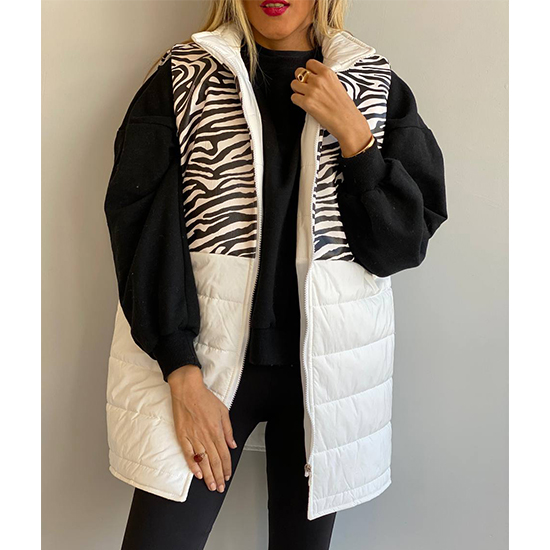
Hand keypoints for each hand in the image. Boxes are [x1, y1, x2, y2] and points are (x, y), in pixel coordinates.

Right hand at [168, 365, 237, 492]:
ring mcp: (193, 437)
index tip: (227, 476)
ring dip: (207, 475)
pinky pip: (187, 454)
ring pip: (202, 461)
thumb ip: (228, 430)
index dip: (226, 468)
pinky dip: (192, 465)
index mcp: (217, 431)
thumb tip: (232, 444)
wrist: (187, 389)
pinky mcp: (182, 435)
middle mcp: (206, 436)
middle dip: (218, 476)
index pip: (224, 454)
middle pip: (214, 461)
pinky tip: (196, 474)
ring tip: (210, 486)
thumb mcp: (223, 411)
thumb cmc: (205, 398)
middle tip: (219, 487)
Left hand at [290, 58, 373, 156]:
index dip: (308, 70)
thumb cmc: (344, 108)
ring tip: (305, 97)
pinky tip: (304, 104)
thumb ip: (325, 80)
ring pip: (294, 84)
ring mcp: (312, 91)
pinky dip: (297, 102)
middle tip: (305, 87)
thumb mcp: (338, 86)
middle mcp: (319, 80)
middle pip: (299, 72)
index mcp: (328, 74)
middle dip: (300, 80)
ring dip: (297, 91)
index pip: (310, 63)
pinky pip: (293, 98)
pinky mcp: (307, 103)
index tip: (309, 76)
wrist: (347, 122)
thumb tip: (315, 78)